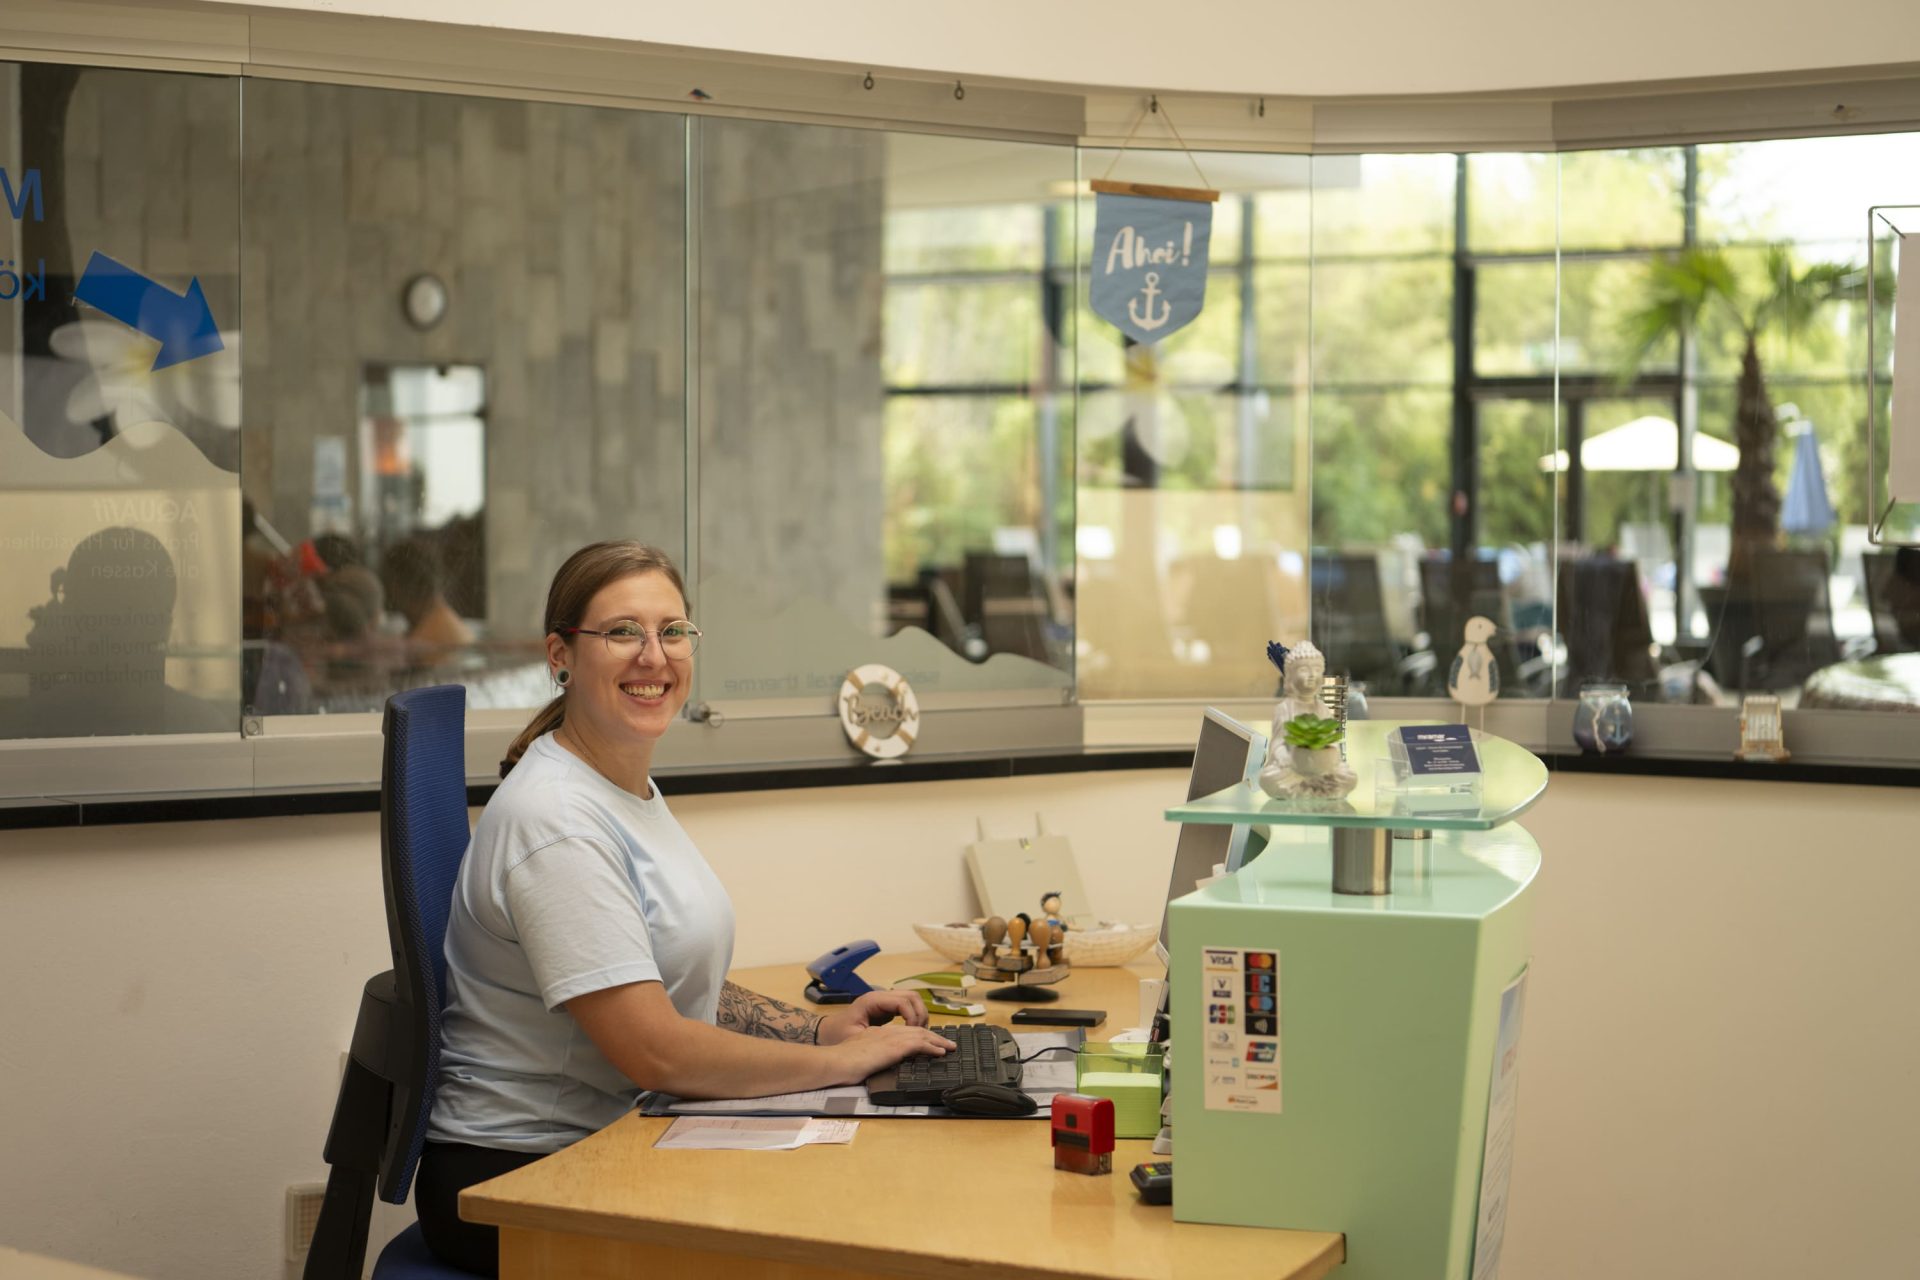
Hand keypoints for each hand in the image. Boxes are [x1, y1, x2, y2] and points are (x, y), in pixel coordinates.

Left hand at [816, 989, 928, 1044]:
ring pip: (913, 1000)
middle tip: (920, 1033)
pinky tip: (912, 1031)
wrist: (826, 1032)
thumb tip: (898, 1041)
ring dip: (919, 1014)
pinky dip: (914, 1016)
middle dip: (920, 1014)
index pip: (903, 1001)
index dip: (913, 1017)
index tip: (912, 1033)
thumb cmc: (837, 1034)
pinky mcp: (886, 1007)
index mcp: (873, 1000)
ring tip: (919, 1033)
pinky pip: (907, 1007)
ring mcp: (884, 1000)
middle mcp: (880, 996)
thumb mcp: (854, 1037)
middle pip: (912, 996)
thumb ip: (876, 1037)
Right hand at [822, 1023, 956, 1085]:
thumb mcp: (858, 1056)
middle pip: (915, 1031)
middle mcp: (886, 1033)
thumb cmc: (841, 1063)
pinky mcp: (894, 1047)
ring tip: (949, 1047)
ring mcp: (891, 1038)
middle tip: (946, 1043)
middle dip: (932, 1036)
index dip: (918, 1036)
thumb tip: (877, 1064)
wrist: (835, 1061)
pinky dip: (932, 1046)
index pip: (903, 1032)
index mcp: (877, 1034)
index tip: (929, 1042)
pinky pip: (919, 1043)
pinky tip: (941, 1052)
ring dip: (937, 1041)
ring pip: (921, 1035)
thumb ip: (870, 1057)